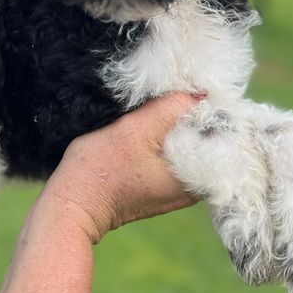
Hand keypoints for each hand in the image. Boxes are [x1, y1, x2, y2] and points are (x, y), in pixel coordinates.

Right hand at [43, 91, 203, 243]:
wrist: (72, 203)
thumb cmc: (101, 170)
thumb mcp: (137, 130)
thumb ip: (172, 108)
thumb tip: (202, 92)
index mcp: (198, 180)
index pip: (220, 134)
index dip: (206, 107)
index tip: (187, 90)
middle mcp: (193, 189)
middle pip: (203, 138)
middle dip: (188, 114)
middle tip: (168, 94)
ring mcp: (175, 189)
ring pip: (186, 144)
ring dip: (172, 125)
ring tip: (154, 108)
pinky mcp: (159, 185)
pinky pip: (171, 154)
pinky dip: (162, 138)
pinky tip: (145, 126)